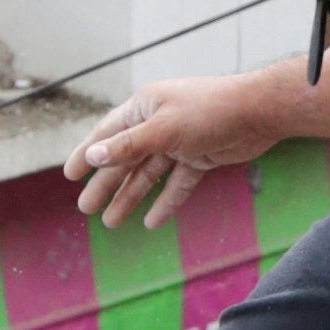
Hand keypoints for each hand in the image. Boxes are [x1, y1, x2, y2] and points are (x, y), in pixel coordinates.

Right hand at [68, 70, 282, 229]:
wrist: (259, 112)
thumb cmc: (210, 111)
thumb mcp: (164, 129)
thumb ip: (128, 145)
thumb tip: (93, 154)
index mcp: (144, 107)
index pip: (107, 134)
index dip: (88, 154)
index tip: (70, 175)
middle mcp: (159, 123)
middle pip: (126, 158)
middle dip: (106, 184)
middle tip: (86, 209)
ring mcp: (179, 141)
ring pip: (149, 173)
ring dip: (131, 196)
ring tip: (112, 222)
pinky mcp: (200, 156)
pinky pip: (177, 182)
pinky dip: (166, 200)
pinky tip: (152, 222)